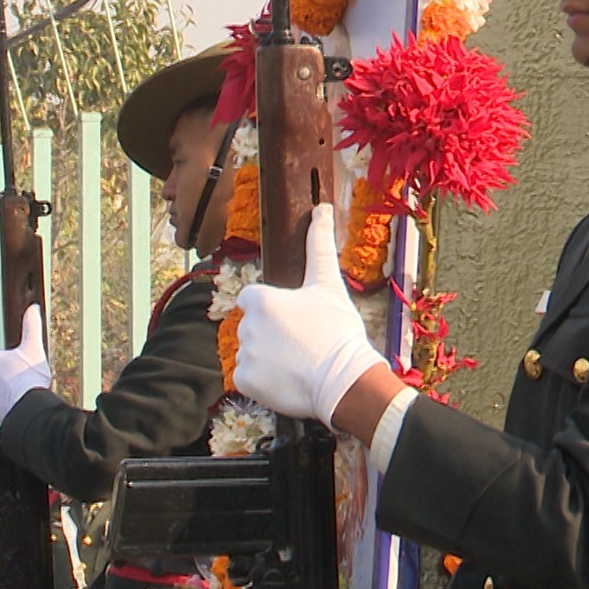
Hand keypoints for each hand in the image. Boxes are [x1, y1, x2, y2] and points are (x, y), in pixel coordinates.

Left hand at [0, 304, 51, 420]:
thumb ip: (31, 326)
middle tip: (26, 384)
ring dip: (10, 393)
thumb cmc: (30, 375)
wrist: (26, 404)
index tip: (27, 372)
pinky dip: (7, 406)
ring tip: (23, 395)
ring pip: (0, 391)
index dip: (20, 366)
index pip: (7, 361)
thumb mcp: (34, 347)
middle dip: (13, 380)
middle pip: (3, 376)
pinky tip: (18, 405)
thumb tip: (33, 307)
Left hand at [232, 205, 386, 424]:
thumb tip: (322, 207)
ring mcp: (244, 354)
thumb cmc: (338, 331)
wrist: (344, 381)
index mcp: (261, 300)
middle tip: (300, 344)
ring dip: (267, 358)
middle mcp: (246, 325)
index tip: (292, 320)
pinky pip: (245, 377)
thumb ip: (318, 246)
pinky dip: (262, 380)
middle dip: (270, 334)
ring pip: (250, 352)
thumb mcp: (328, 285)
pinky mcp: (244, 381)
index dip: (272, 309)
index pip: (252, 299)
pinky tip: (286, 379)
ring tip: (297, 363)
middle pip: (251, 327)